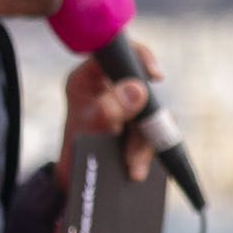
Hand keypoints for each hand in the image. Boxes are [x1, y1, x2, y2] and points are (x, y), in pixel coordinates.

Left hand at [58, 52, 157, 168]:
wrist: (77, 179)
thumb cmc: (75, 148)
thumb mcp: (89, 127)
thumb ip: (109, 107)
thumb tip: (138, 89)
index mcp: (91, 76)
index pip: (119, 53)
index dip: (140, 58)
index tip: (155, 76)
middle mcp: (112, 87)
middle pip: (143, 90)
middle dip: (144, 122)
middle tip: (135, 147)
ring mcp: (129, 106)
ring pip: (153, 114)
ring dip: (145, 144)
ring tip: (133, 168)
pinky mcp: (141, 125)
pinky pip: (157, 131)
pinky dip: (149, 151)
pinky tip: (138, 168)